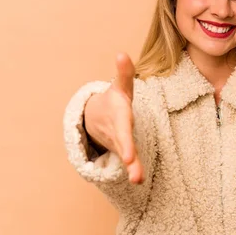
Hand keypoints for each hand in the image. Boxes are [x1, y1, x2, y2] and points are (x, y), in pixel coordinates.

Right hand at [84, 53, 144, 183]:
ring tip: (138, 180)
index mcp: (118, 116)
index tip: (129, 155)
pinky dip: (134, 169)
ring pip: (125, 154)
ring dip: (133, 168)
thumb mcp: (120, 86)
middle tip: (132, 168)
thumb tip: (122, 54)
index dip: (126, 142)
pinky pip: (129, 159)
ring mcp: (118, 141)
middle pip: (123, 144)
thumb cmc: (114, 99)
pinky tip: (139, 180)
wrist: (96, 114)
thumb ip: (124, 73)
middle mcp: (117, 131)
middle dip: (127, 155)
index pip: (123, 128)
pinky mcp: (123, 148)